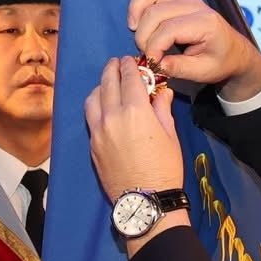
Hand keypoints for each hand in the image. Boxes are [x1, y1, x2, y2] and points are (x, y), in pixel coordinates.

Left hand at [85, 56, 182, 205]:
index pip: (129, 78)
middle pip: (108, 83)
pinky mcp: (92, 144)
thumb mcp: (170, 135)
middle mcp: (112, 116)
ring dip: (100, 86)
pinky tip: (102, 105)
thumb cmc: (165, 169)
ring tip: (108, 83)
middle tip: (117, 63)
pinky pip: (90, 117)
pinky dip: (95, 105)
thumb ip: (162, 109)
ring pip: (93, 98)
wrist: (145, 200)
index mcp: (135, 111)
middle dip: (113, 69)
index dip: (130, 65)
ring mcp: (98, 131)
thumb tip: (162, 92)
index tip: (131, 60)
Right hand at [127, 0, 260, 99]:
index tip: (151, 64)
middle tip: (147, 57)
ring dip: (138, 16)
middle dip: (144, 37)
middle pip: (156, 13)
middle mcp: (195, 5)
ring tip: (139, 39)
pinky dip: (140, 4)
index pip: (169, 29)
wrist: (234, 52)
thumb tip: (155, 64)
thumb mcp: (204, 72)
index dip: (154, 48)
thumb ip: (179, 68)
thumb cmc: (222, 62)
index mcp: (206, 23)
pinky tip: (136, 23)